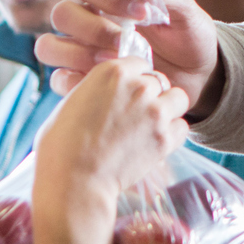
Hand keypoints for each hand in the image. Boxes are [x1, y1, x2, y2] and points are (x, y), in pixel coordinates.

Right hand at [30, 57, 190, 215]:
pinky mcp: (165, 137)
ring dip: (168, 110)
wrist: (74, 179)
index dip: (135, 80)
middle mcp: (138, 86)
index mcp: (112, 71)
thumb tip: (107, 94)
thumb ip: (97, 90)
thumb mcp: (73, 102)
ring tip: (151, 128)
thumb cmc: (62, 145)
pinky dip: (172, 135)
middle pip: (159, 81)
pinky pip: (181, 128)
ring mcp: (154, 111)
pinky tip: (155, 144)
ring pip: (178, 99)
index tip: (128, 95)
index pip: (139, 64)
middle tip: (137, 116)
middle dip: (151, 96)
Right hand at [34, 0, 223, 112]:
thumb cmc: (188, 38)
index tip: (142, 12)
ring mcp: (81, 51)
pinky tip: (108, 85)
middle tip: (125, 41)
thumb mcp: (184, 13)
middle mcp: (88, 20)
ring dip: (78, 54)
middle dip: (93, 28)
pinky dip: (77, 82)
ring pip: (49, 46)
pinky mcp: (82, 80)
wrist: (198, 78)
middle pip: (61, 14)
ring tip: (114, 62)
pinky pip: (59, 80)